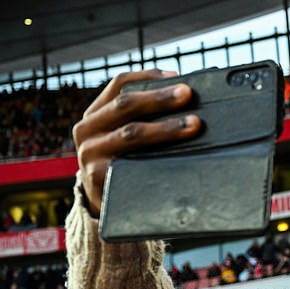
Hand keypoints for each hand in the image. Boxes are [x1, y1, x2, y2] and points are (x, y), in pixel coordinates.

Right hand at [72, 69, 201, 216]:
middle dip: (160, 98)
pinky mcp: (98, 176)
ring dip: (166, 127)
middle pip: (125, 105)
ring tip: (193, 125)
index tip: (177, 76)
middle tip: (188, 94)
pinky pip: (131, 163)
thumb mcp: (124, 135)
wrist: (103, 201)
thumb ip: (145, 116)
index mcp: (96, 113)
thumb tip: (186, 96)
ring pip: (131, 133)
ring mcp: (90, 153)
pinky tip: (178, 156)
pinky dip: (158, 157)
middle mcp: (87, 129)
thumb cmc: (124, 161)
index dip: (149, 77)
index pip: (119, 84)